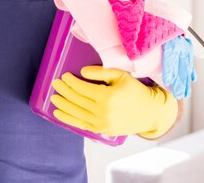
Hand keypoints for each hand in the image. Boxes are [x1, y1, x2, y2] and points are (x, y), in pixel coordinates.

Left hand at [51, 66, 177, 138]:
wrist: (149, 112)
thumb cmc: (135, 91)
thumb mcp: (121, 75)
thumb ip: (101, 72)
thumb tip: (82, 72)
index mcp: (108, 96)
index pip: (82, 88)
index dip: (71, 82)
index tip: (64, 76)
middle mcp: (103, 111)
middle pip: (77, 99)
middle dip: (64, 91)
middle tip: (55, 84)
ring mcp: (101, 123)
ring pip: (76, 112)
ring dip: (63, 104)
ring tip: (54, 97)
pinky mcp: (101, 130)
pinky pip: (81, 124)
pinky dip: (68, 118)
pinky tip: (58, 113)